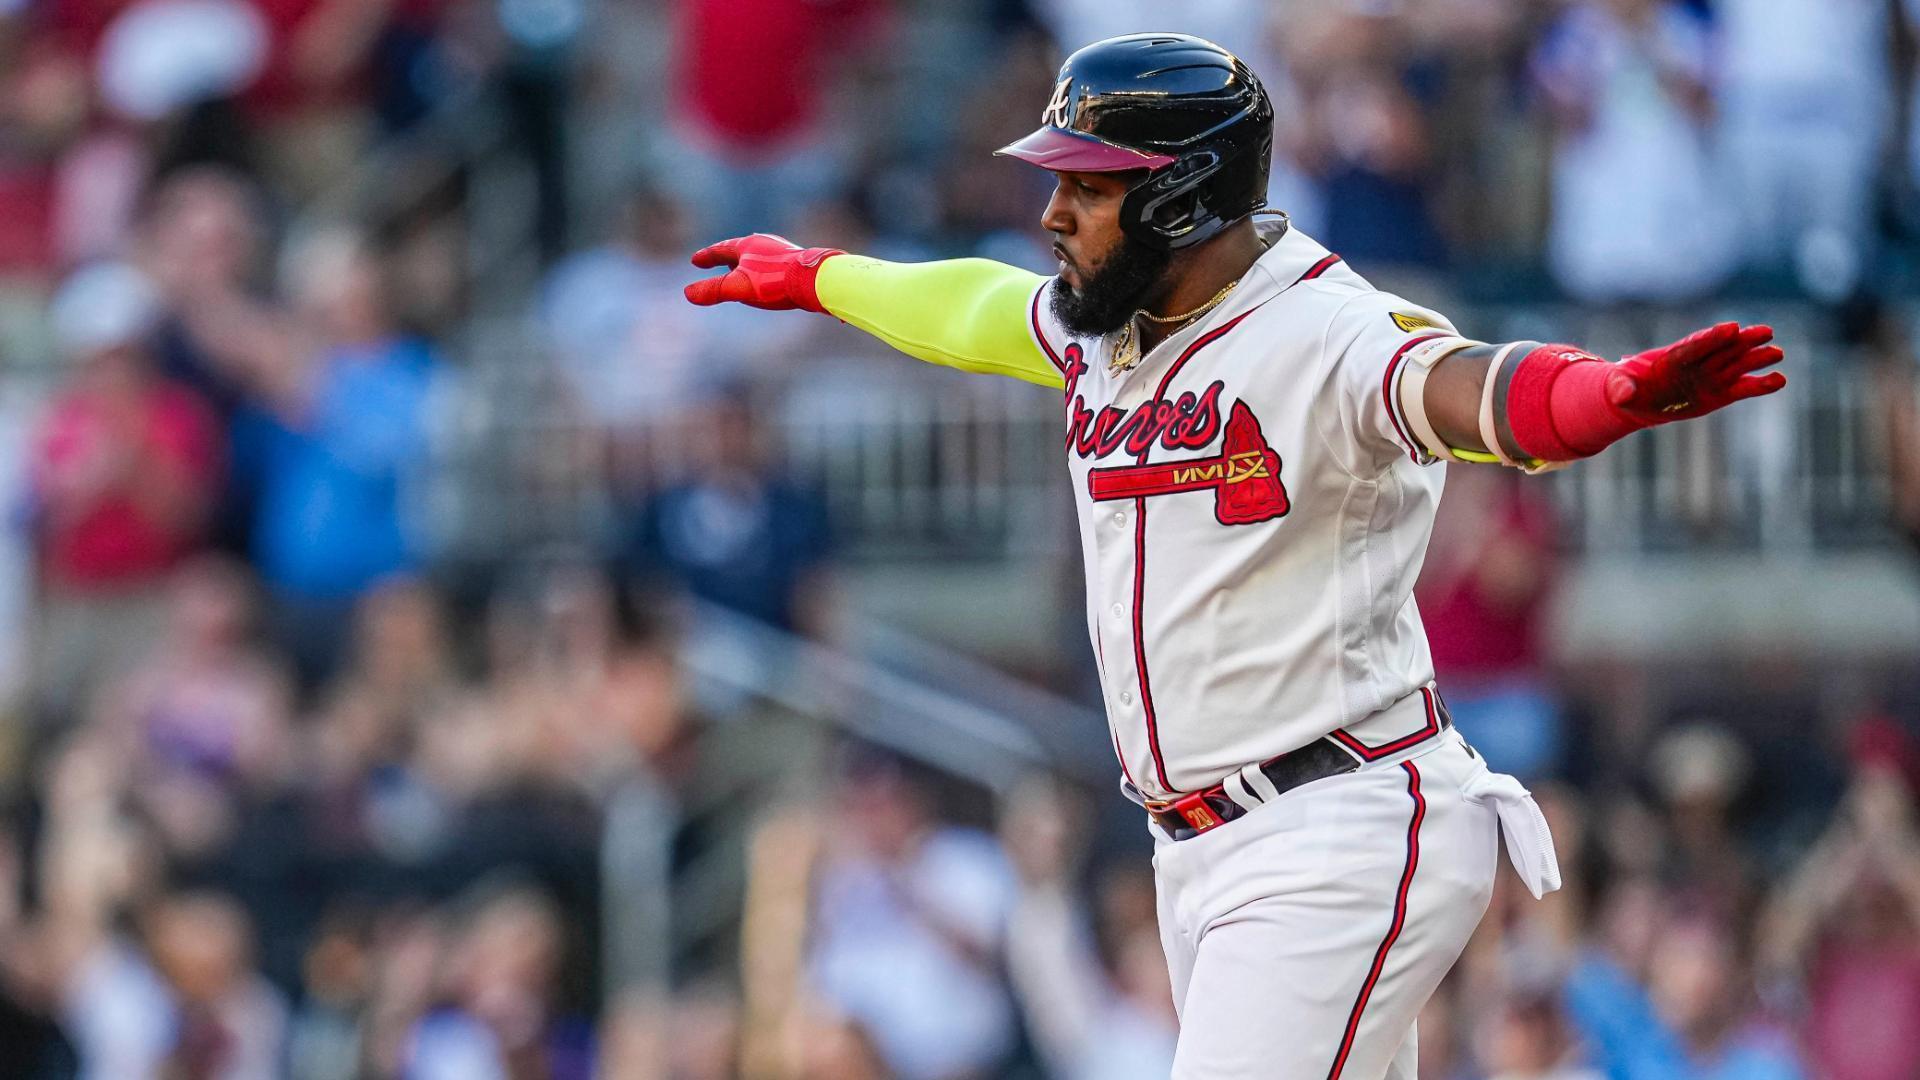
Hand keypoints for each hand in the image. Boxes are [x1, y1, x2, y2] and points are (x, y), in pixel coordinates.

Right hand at [683, 234, 842, 312]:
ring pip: (759, 257)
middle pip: (741, 250)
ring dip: (747, 264)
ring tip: (743, 273)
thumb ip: (714, 290)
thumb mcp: (739, 287)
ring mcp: (783, 252)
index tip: (695, 261)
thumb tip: (688, 293)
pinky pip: (774, 267)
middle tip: (718, 262)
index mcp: (749, 245)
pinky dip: (764, 273)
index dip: (707, 256)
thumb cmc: (776, 281)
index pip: (721, 249)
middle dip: (728, 257)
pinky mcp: (797, 264)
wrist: (816, 280)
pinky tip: (771, 283)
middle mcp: (766, 244)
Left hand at [1607, 322, 1785, 422]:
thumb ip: (1622, 387)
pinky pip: (1743, 388)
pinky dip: (1760, 385)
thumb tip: (1623, 394)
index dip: (1712, 337)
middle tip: (1765, 331)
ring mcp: (1711, 377)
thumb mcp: (1618, 388)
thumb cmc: (1627, 388)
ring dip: (1757, 359)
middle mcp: (1697, 364)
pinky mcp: (1721, 393)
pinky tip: (1780, 380)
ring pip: (1737, 365)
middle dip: (1742, 341)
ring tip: (1777, 352)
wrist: (1640, 400)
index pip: (1694, 346)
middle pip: (1722, 350)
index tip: (1731, 328)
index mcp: (1672, 358)